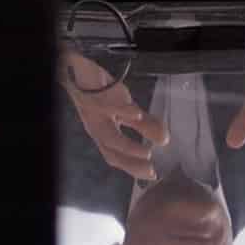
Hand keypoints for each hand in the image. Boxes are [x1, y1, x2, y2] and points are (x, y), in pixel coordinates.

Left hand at [61, 49, 168, 181]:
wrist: (79, 69)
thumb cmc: (103, 93)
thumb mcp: (127, 109)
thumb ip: (145, 125)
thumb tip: (165, 141)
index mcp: (104, 132)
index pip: (116, 156)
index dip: (133, 167)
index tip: (152, 176)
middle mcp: (97, 126)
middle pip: (110, 151)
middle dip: (130, 163)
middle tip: (150, 169)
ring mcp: (93, 113)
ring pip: (106, 135)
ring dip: (127, 146)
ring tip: (147, 153)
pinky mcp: (91, 95)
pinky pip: (105, 105)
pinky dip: (121, 111)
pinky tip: (136, 114)